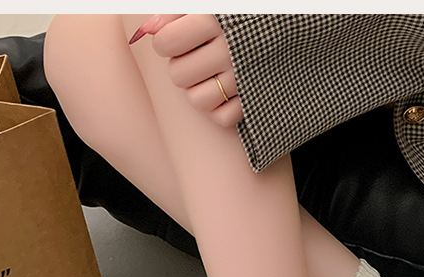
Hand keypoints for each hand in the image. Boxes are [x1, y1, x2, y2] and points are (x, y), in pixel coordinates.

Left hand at [129, 14, 243, 127]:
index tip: (174, 38)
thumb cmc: (231, 15)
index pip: (166, 43)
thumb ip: (174, 12)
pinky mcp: (253, 100)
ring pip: (198, 101)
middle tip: (193, 58)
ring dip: (197, 91)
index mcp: (214, 21)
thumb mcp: (204, 4)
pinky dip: (219, 109)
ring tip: (206, 76)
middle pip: (178, 76)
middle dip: (181, 67)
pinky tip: (222, 92)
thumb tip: (146, 30)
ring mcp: (243, 78)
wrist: (276, 25)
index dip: (164, 42)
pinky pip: (222, 118)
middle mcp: (230, 51)